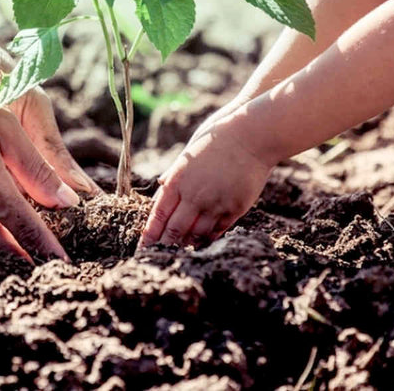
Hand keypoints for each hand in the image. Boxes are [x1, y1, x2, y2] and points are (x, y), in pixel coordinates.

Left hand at [139, 111, 273, 247]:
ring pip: (196, 234)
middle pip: (175, 230)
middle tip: (158, 256)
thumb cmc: (216, 140)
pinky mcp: (235, 208)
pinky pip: (218, 230)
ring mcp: (215, 203)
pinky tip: (203, 241)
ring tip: (180, 251)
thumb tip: (161, 190)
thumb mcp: (188, 155)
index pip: (159, 214)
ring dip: (187, 243)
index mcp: (178, 180)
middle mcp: (194, 195)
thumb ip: (175, 175)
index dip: (150, 234)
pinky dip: (208, 237)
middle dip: (165, 245)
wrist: (250, 136)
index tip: (143, 247)